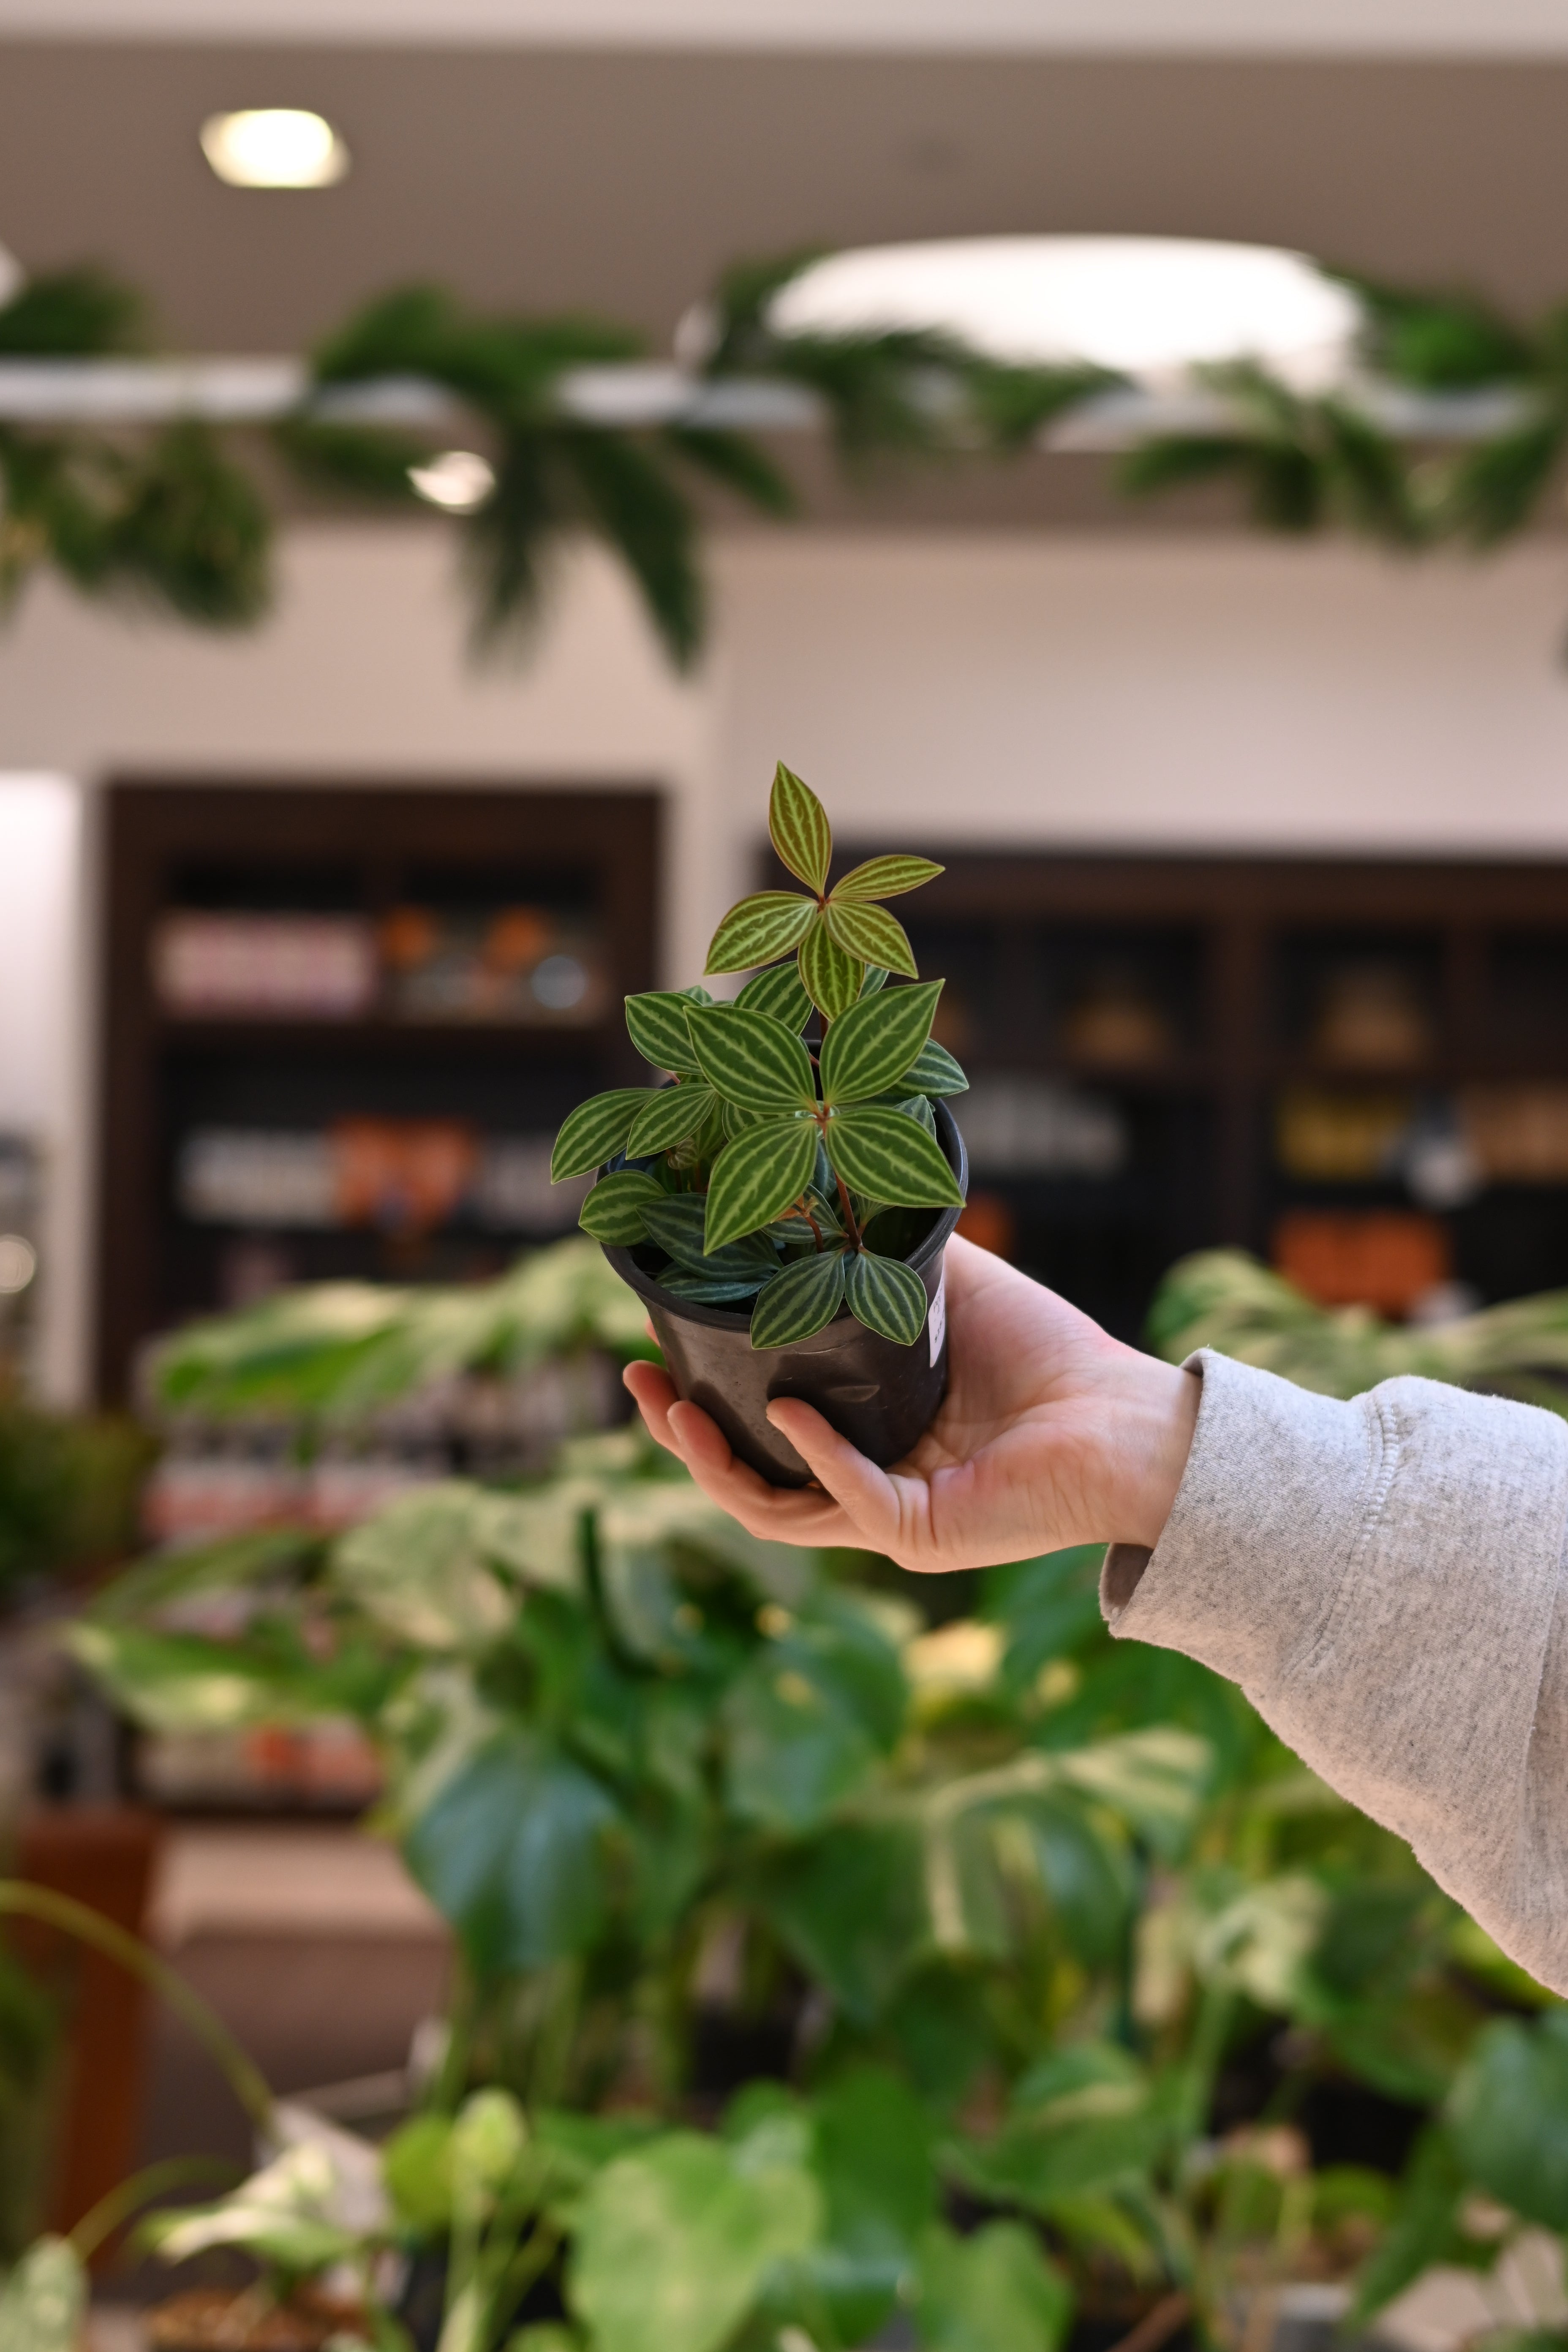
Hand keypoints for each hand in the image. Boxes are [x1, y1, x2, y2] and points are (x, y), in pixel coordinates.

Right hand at [622, 1234, 1199, 1573]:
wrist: (1126, 1416)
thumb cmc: (1051, 1355)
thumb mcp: (950, 1288)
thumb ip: (883, 1259)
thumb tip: (818, 1193)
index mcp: (862, 1436)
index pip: (758, 1429)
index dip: (700, 1396)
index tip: (651, 1347)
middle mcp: (864, 1484)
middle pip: (745, 1477)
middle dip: (679, 1435)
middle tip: (636, 1381)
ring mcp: (888, 1517)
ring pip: (772, 1509)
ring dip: (715, 1464)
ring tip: (675, 1411)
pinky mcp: (921, 1535)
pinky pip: (847, 1500)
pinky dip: (814, 1456)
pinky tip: (789, 1411)